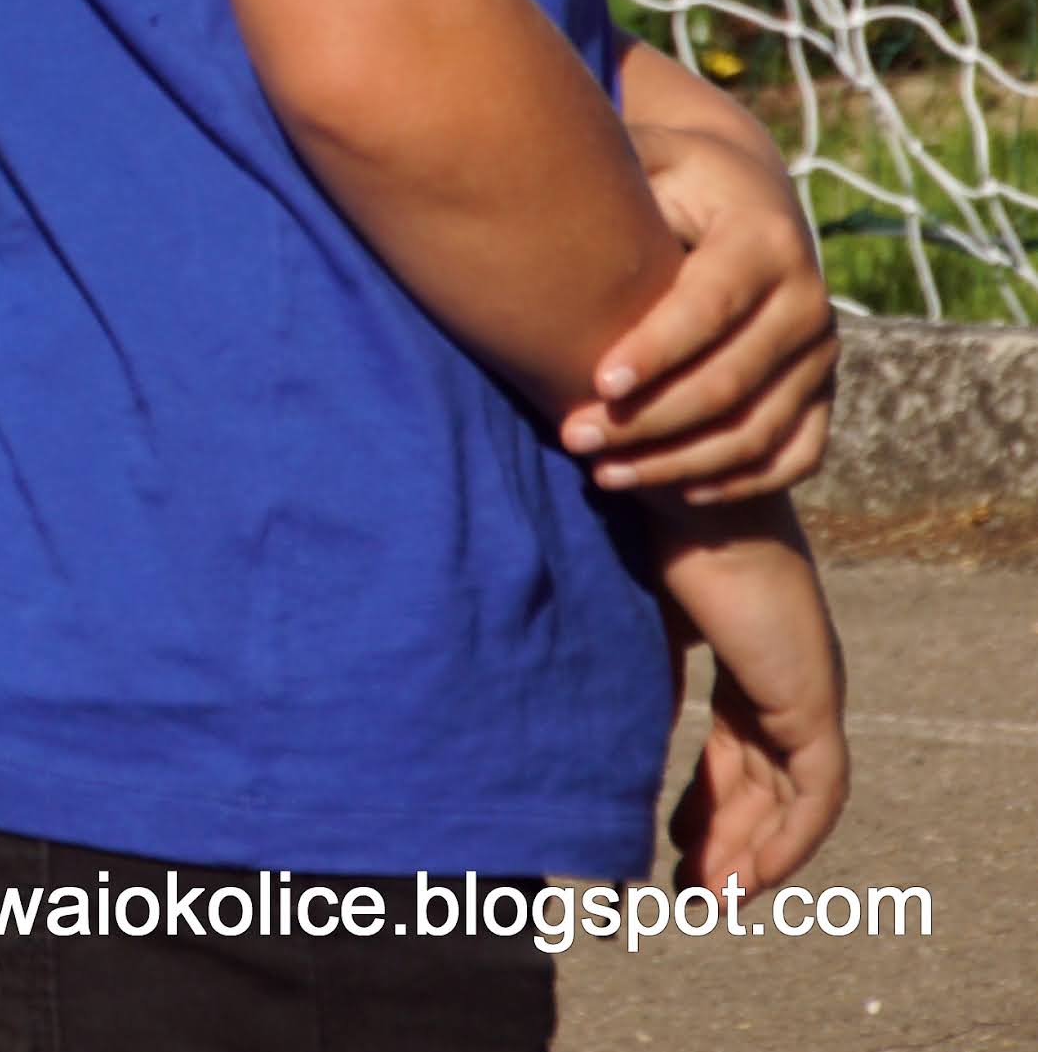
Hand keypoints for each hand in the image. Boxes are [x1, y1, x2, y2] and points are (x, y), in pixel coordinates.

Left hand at [573, 112, 836, 499]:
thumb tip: (531, 167)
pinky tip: (673, 490)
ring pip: (758, 430)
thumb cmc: (672, 178)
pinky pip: (793, 455)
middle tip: (571, 436)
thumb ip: (613, 166)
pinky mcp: (824, 393)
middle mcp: (807, 301)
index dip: (656, 349)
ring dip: (679, 461)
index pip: (710, 306)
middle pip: (731, 380)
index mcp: (764, 240)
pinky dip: (738, 481)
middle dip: (649, 418)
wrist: (748, 198)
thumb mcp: (651, 156)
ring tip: (602, 474)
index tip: (597, 381)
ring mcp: (822, 354)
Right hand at [654, 502, 847, 892]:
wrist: (683, 504)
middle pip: (764, 780)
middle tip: (694, 888)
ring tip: (715, 897)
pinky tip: (750, 874)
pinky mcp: (813, 703)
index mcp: (746, 655)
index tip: (670, 840)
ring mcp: (806, 690)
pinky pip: (817, 795)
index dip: (707, 799)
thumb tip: (585, 728)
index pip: (737, 748)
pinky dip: (787, 841)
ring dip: (756, 852)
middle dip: (729, 838)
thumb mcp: (634, 626)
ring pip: (792, 797)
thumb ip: (633, 680)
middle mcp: (786, 677)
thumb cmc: (645, 541)